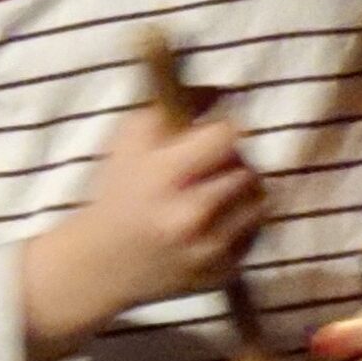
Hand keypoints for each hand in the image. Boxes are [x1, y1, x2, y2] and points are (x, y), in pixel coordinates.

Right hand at [23, 104, 263, 360]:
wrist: (101, 265)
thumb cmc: (117, 193)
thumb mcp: (129, 142)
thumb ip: (172, 105)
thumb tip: (220, 87)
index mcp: (165, 177)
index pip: (227, 137)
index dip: (223, 131)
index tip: (215, 136)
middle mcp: (191, 214)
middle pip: (247, 168)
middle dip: (233, 162)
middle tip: (212, 167)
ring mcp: (210, 249)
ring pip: (260, 201)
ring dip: (243, 191)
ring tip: (216, 193)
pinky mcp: (224, 272)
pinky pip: (256, 233)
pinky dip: (242, 224)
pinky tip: (215, 222)